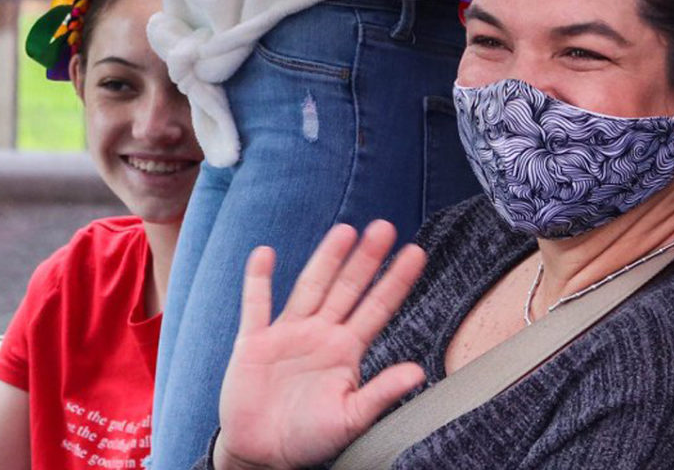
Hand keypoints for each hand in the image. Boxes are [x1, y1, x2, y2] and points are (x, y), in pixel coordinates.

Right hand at [211, 221, 427, 469]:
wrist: (263, 454)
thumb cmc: (310, 440)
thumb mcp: (351, 419)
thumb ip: (381, 393)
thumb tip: (419, 373)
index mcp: (346, 352)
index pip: (377, 308)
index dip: (395, 281)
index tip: (416, 252)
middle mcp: (320, 335)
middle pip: (347, 289)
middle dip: (366, 259)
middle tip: (384, 227)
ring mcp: (287, 335)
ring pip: (310, 287)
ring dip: (325, 259)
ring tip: (344, 231)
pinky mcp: (254, 343)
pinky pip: (256, 305)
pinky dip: (258, 279)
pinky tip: (265, 253)